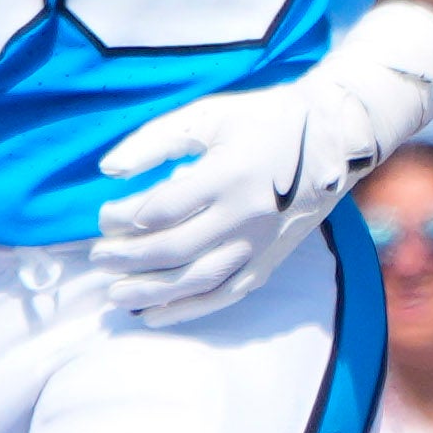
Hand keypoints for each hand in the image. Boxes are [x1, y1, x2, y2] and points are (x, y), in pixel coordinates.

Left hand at [90, 0, 432, 321]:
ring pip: (198, 279)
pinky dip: (188, 310)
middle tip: (97, 257)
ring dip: (151, 292)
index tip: (103, 217)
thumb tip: (107, 171)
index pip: (161, 209)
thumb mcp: (206, 116)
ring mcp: (261, 242)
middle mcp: (247, 214)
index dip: (122, 218)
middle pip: (174, 249)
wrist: (335, 136)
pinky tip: (154, 316)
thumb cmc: (261, 120)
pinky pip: (226, 294)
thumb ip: (153, 141)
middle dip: (128, 258)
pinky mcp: (271, 259)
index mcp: (228, 174)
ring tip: (114, 294)